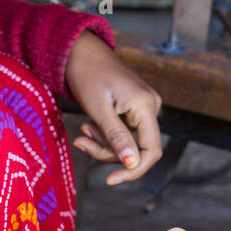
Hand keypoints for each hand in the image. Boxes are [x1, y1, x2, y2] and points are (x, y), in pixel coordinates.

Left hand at [64, 30, 163, 185]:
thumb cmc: (87, 74)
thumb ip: (116, 137)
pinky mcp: (134, 108)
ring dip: (103, 144)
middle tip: (81, 143)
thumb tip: (132, 163)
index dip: (133, 169)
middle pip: (137, 149)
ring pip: (128, 143)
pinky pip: (124, 132)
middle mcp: (151, 106)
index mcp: (146, 106)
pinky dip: (105, 136)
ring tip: (83, 131)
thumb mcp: (98, 108)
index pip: (151, 151)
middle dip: (108, 153)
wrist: (79, 51)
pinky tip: (89, 125)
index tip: (110, 179)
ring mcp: (143, 107)